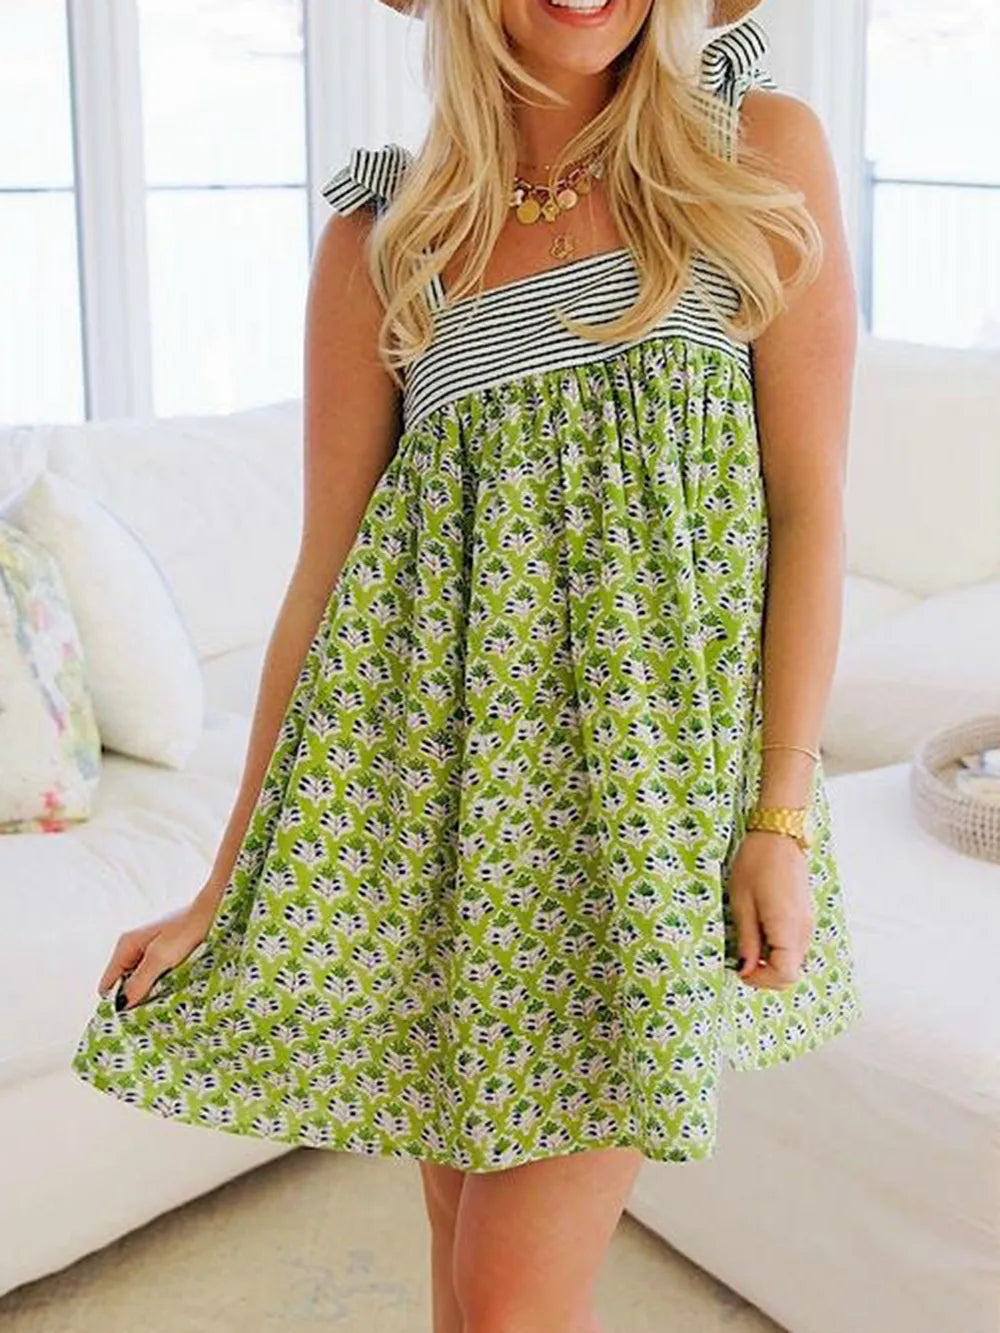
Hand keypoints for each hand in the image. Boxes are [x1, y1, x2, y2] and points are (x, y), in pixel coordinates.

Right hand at [98, 896, 216, 1010]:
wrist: (213, 911)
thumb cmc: (187, 929)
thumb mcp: (160, 957)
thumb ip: (140, 981)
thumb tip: (122, 1004)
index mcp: (126, 945)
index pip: (107, 983)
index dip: (114, 1002)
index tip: (127, 1020)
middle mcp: (133, 948)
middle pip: (123, 984)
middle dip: (133, 999)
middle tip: (148, 1014)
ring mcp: (149, 951)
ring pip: (140, 981)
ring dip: (149, 992)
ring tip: (161, 1004)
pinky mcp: (164, 954)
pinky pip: (154, 976)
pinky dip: (160, 984)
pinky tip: (170, 991)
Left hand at [726, 829, 814, 989]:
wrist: (778, 834)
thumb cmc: (756, 863)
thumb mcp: (742, 903)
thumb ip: (747, 940)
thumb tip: (746, 970)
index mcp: (788, 928)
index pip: (786, 976)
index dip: (762, 980)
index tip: (742, 970)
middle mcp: (803, 930)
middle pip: (792, 973)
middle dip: (766, 975)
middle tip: (742, 960)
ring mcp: (807, 922)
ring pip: (793, 959)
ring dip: (771, 961)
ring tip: (749, 940)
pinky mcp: (804, 915)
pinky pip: (793, 944)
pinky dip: (777, 947)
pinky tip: (760, 928)